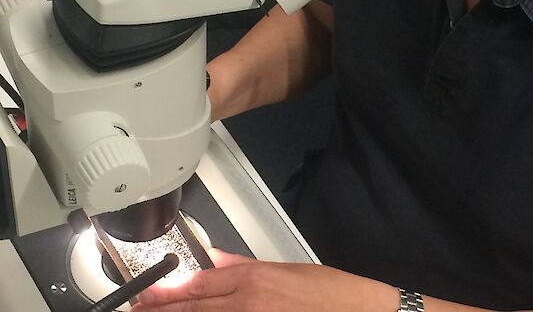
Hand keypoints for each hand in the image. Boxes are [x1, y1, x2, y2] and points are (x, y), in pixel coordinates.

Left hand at [130, 248, 397, 311]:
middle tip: (138, 309)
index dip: (166, 291)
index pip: (197, 285)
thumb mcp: (286, 269)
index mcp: (254, 280)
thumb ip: (242, 266)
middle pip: (192, 308)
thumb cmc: (331, 294)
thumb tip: (214, 262)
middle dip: (161, 310)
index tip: (148, 293)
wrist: (358, 311)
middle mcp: (248, 305)